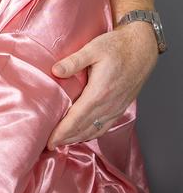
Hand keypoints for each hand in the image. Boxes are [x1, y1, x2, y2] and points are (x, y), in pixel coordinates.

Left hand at [48, 21, 157, 148]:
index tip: (50, 140)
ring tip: (63, 143)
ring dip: (79, 138)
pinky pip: (106, 125)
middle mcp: (109, 104)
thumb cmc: (117, 46)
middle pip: (85, 128)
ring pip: (96, 129)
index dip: (63, 131)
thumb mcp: (93, 49)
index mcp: (99, 92)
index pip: (77, 118)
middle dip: (67, 139)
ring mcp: (117, 107)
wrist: (142, 47)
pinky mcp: (121, 105)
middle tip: (51, 145)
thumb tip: (55, 70)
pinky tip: (84, 134)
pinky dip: (93, 133)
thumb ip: (73, 61)